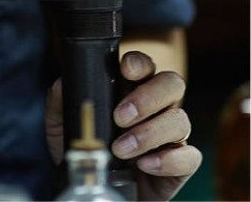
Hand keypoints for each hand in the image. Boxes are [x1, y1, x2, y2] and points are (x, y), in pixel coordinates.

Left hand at [46, 51, 202, 201]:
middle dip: (147, 97)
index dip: (139, 63)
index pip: (144, 65)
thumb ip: (61, 102)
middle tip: (120, 116)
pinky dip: (168, 160)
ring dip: (149, 133)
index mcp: (131, 89)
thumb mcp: (64, 125)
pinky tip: (145, 164)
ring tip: (121, 149)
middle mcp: (157, 106)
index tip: (125, 70)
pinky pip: (190, 156)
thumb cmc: (87, 150)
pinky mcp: (181, 163)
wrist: (97, 188)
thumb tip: (62, 84)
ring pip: (180, 119)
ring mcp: (172, 134)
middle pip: (172, 83)